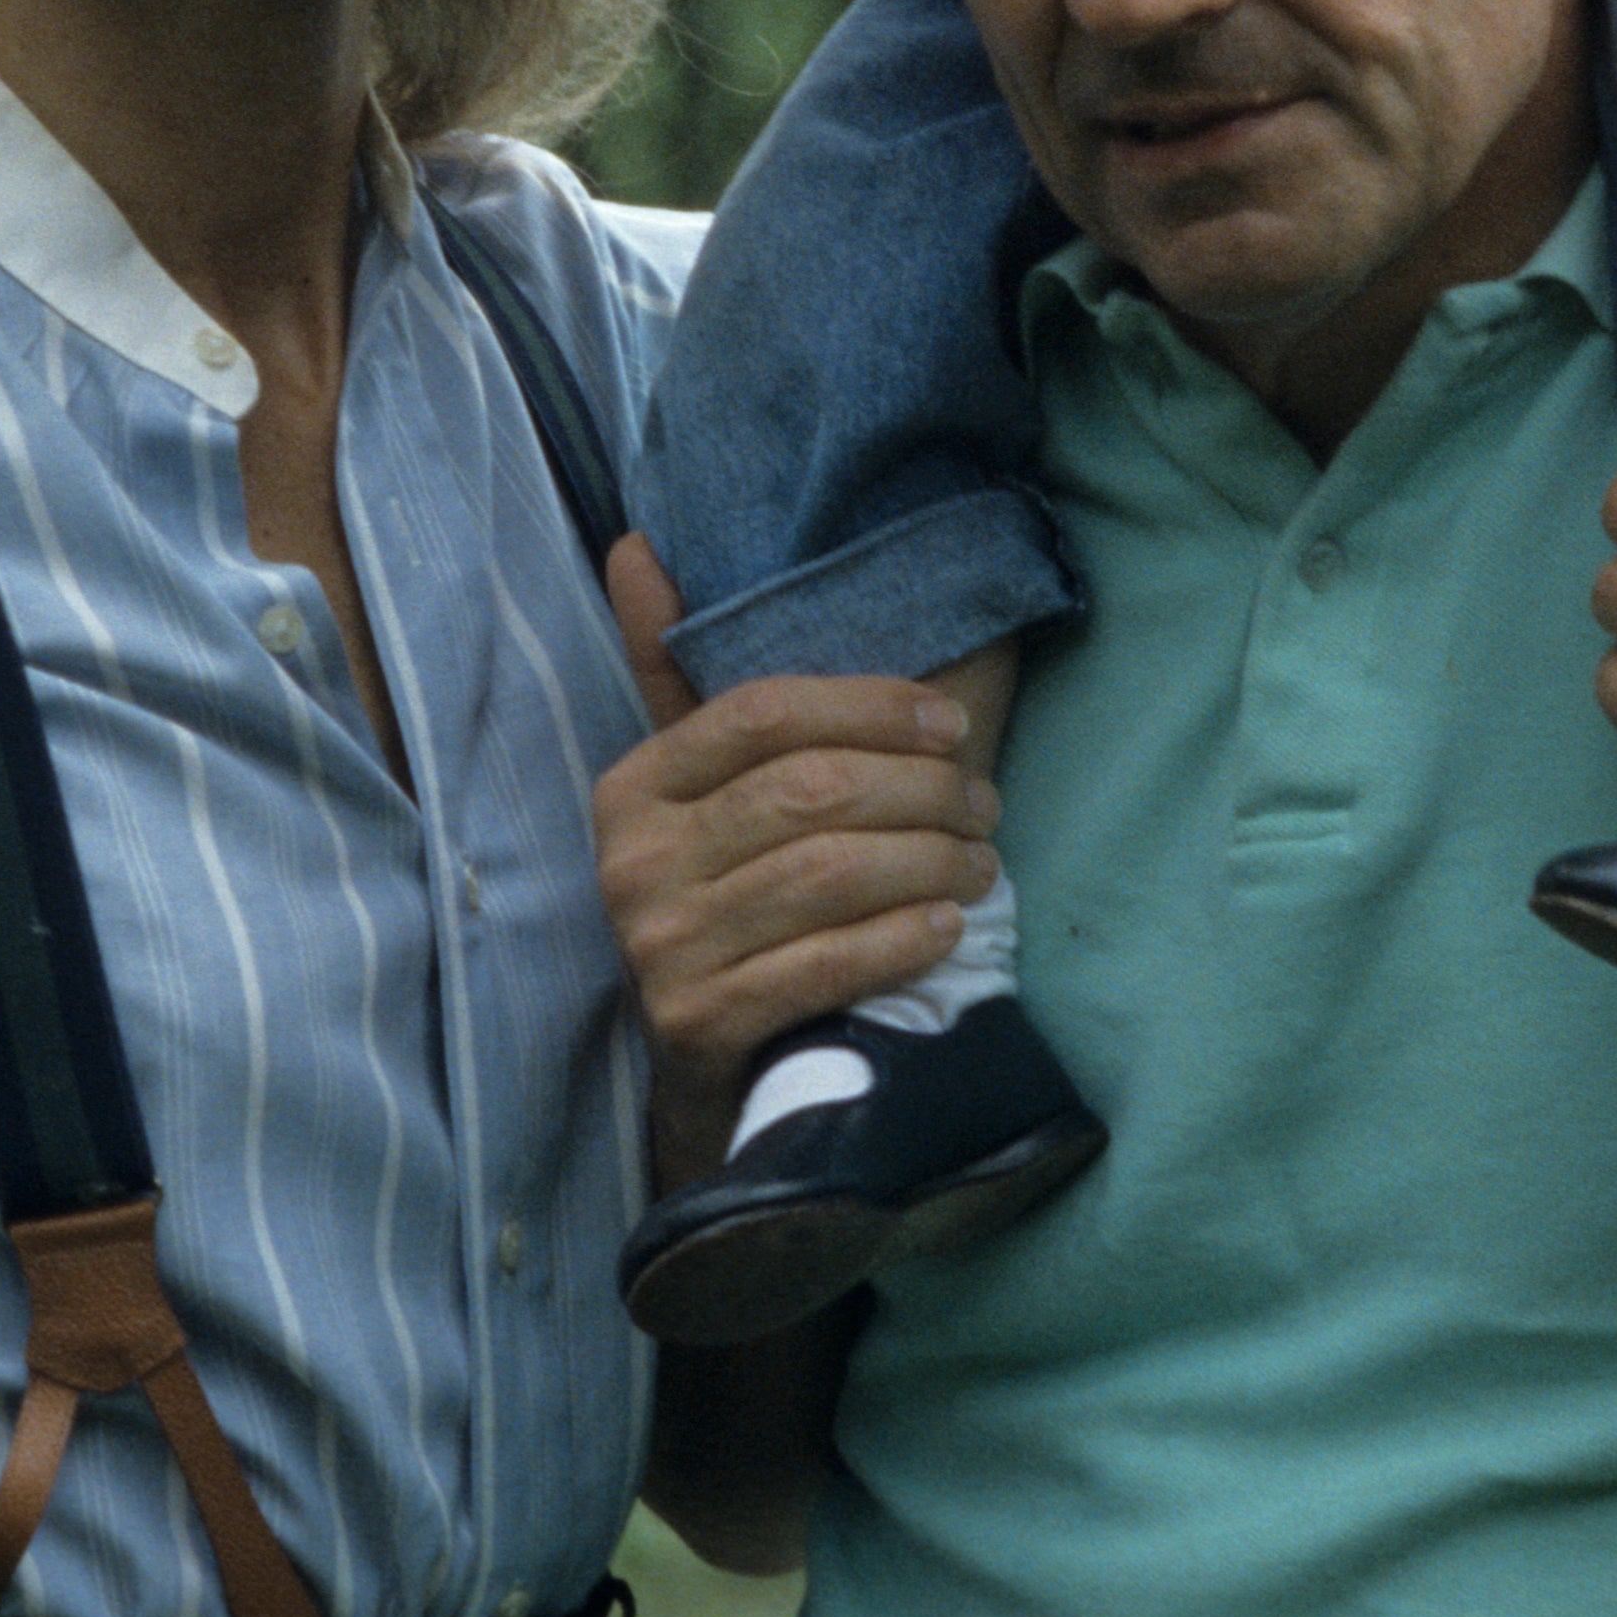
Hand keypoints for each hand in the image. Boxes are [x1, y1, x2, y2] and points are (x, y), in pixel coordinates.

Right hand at [588, 534, 989, 1186]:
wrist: (700, 1070)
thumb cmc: (721, 902)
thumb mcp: (694, 790)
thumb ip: (675, 672)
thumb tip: (638, 546)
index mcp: (634, 786)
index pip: (763, 712)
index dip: (870, 706)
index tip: (950, 725)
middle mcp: (632, 861)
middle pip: (808, 790)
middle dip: (920, 790)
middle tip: (984, 804)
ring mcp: (660, 946)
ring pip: (825, 873)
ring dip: (929, 861)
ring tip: (982, 862)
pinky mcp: (698, 1024)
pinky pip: (824, 962)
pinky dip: (900, 938)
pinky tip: (949, 927)